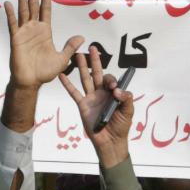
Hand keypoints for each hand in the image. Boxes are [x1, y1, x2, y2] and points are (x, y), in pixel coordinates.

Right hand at [4, 0, 81, 90]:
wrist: (31, 82)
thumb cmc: (45, 71)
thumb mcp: (62, 59)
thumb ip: (70, 46)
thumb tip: (81, 37)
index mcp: (45, 31)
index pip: (45, 10)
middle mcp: (34, 28)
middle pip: (33, 6)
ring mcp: (24, 32)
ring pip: (23, 11)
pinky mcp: (16, 38)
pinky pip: (12, 24)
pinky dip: (10, 14)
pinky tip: (7, 3)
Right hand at [58, 43, 134, 166]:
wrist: (110, 141)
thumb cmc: (121, 127)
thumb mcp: (128, 112)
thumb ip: (126, 99)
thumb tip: (118, 89)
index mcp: (113, 93)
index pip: (111, 80)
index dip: (112, 81)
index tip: (113, 89)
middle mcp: (101, 93)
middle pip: (98, 73)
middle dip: (95, 61)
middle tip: (93, 47)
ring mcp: (91, 98)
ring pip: (85, 79)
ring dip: (81, 67)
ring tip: (78, 54)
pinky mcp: (82, 105)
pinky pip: (74, 93)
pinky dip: (67, 84)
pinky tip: (62, 74)